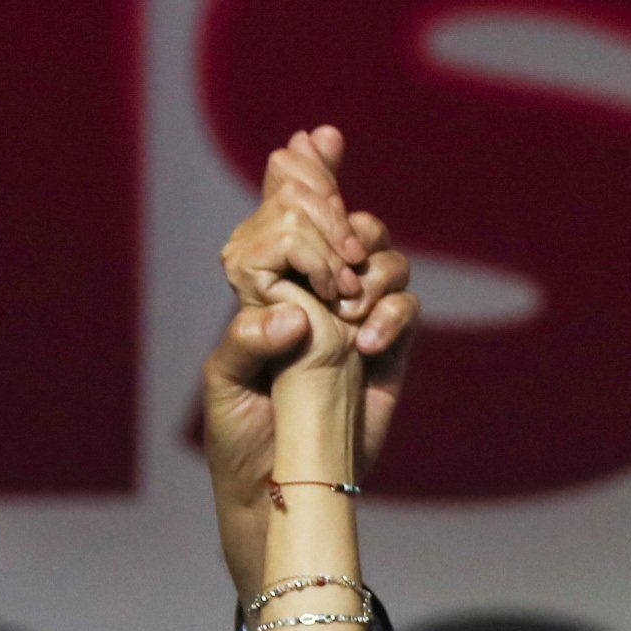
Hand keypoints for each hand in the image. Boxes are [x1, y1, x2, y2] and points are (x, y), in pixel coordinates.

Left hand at [204, 127, 420, 599]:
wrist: (281, 492)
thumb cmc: (239, 439)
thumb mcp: (223, 389)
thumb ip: (244, 343)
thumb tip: (293, 315)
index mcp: (268, 286)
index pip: (289, 215)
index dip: (305, 171)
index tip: (314, 138)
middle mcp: (316, 294)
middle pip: (345, 222)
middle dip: (343, 220)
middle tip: (337, 261)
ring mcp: (356, 320)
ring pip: (384, 258)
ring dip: (371, 270)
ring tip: (348, 314)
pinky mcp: (389, 352)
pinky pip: (407, 308)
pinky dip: (393, 316)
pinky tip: (364, 345)